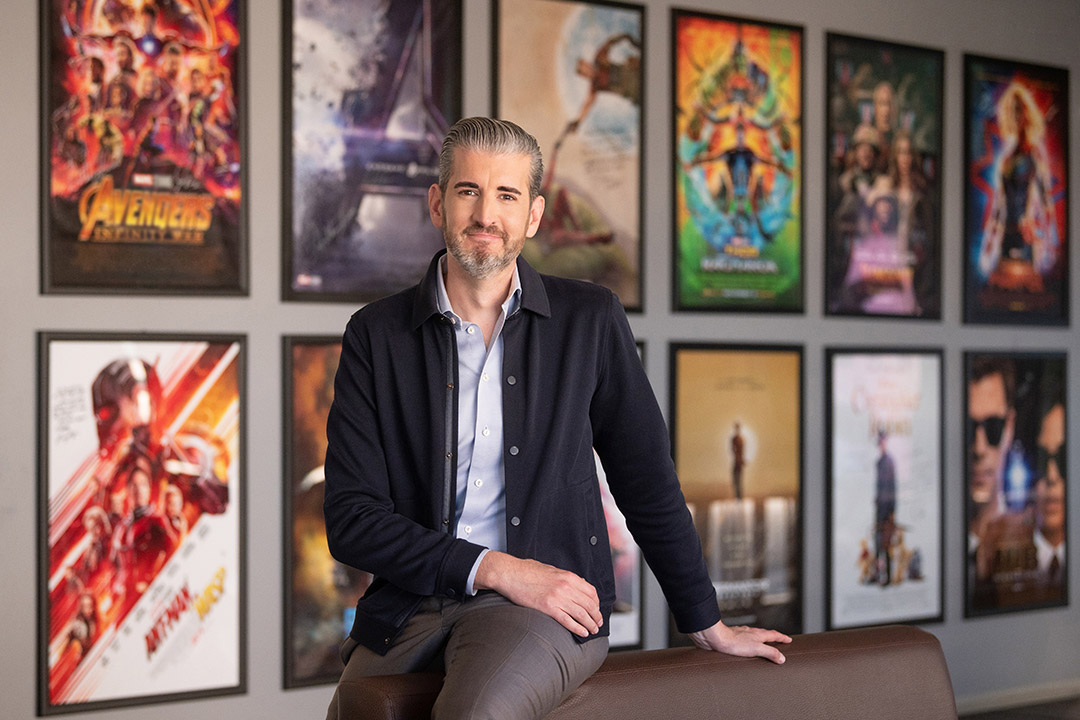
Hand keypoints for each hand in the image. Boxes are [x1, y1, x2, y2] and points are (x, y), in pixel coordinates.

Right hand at [474, 551, 601, 637]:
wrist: (510, 573)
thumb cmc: (527, 571)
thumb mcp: (552, 570)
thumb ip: (565, 579)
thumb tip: (577, 585)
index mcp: (568, 577)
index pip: (591, 592)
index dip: (597, 604)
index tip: (597, 610)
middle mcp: (566, 587)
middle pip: (589, 605)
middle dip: (596, 616)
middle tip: (598, 623)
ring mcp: (557, 598)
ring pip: (581, 614)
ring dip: (590, 624)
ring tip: (593, 631)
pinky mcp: (547, 607)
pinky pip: (567, 621)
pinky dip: (578, 628)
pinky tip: (582, 633)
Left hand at [688, 619, 790, 663]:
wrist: (715, 638)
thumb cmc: (733, 642)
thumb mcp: (756, 649)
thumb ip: (770, 652)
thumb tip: (782, 658)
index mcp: (757, 635)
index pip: (774, 635)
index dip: (782, 637)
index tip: (788, 639)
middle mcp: (750, 633)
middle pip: (764, 634)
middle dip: (772, 637)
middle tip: (778, 641)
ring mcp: (741, 635)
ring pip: (754, 636)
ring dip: (760, 640)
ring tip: (763, 645)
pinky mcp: (732, 639)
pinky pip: (744, 641)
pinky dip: (749, 644)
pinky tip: (745, 648)